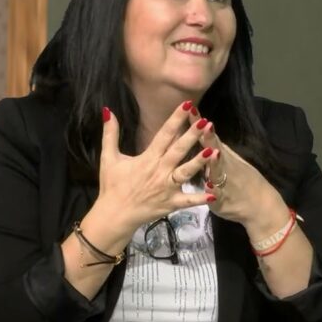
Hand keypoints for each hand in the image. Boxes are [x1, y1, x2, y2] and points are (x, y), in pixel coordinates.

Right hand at [96, 101, 215, 232]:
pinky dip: (200, 197)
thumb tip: (107, 110)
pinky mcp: (171, 203)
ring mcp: (167, 188)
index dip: (176, 119)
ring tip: (214, 151)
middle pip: (178, 150)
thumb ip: (110, 133)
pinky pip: (188, 200)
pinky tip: (214, 193)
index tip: (187, 105)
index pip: (164, 134)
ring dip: (199, 162)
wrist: (114, 215)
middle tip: (206, 122)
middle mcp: (159, 171)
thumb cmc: (112, 186)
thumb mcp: (108, 157)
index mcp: (147, 158)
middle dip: (192, 135)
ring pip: (186, 172)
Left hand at [189, 110, 286, 226]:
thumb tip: (201, 128)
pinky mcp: (223, 200)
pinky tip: (209, 187)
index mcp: (221, 155)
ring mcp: (224, 182)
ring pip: (218, 170)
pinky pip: (218, 195)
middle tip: (202, 123)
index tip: (190, 107)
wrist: (260, 204)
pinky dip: (213, 191)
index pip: (208, 136)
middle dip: (208, 137)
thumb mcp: (228, 159)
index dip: (199, 123)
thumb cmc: (241, 180)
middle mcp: (223, 165)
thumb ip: (214, 146)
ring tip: (213, 152)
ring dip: (215, 161)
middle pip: (214, 149)